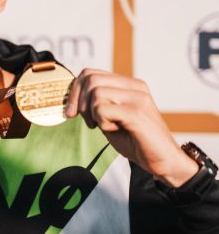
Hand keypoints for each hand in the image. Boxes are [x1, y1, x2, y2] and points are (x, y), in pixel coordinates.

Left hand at [66, 69, 198, 187]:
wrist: (162, 160)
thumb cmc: (135, 140)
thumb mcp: (109, 118)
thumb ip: (95, 105)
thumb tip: (71, 99)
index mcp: (128, 84)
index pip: (90, 73)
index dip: (74, 92)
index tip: (71, 112)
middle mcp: (135, 86)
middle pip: (90, 79)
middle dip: (80, 103)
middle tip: (89, 122)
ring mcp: (138, 98)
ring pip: (96, 93)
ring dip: (92, 114)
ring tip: (105, 126)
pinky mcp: (137, 112)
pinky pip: (103, 109)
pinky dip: (102, 122)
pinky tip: (115, 129)